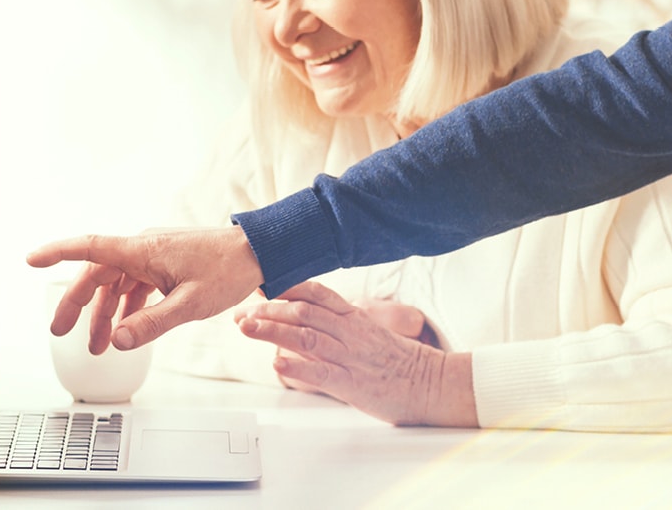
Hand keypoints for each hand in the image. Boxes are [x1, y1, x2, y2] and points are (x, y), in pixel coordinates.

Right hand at [27, 226, 262, 352]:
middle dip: (77, 303)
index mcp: (144, 250)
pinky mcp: (167, 263)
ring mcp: (155, 255)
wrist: (260, 252)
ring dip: (104, 312)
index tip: (30, 259)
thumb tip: (116, 341)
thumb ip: (151, 323)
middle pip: (98, 273)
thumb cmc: (229, 271)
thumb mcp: (190, 304)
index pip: (90, 247)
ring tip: (97, 346)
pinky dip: (127, 307)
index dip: (58, 253)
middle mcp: (144, 248)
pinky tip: (124, 329)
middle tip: (60, 333)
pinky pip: (136, 284)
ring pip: (116, 282)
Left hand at [235, 281, 475, 426]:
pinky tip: (276, 364)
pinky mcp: (353, 384)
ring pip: (307, 337)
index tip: (258, 286)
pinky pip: (322, 373)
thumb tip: (305, 325)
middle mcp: (351, 332)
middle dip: (268, 310)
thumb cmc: (399, 362)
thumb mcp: (369, 334)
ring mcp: (352, 356)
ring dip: (273, 331)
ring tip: (246, 328)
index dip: (285, 287)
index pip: (316, 293)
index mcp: (355, 317)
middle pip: (303, 312)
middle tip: (240, 312)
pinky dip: (297, 367)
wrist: (431, 384)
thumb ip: (338, 327)